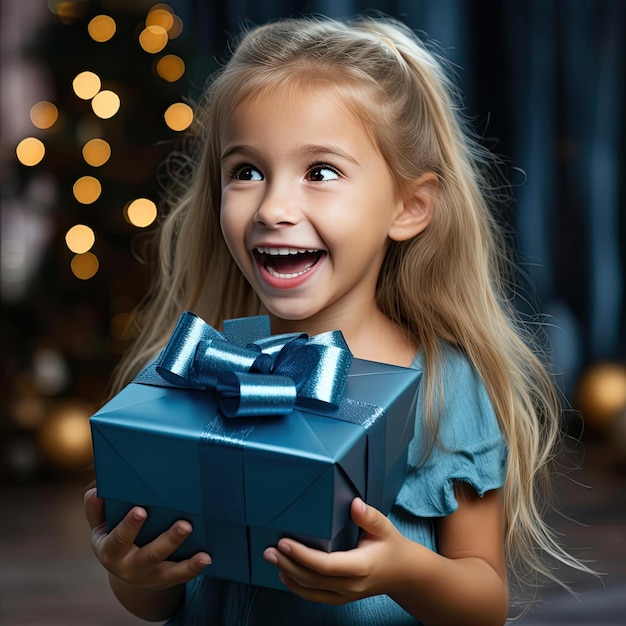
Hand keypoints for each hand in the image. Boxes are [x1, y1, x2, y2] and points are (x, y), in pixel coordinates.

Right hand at [84, 487, 211, 589]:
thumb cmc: (115, 536)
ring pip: (169, 568)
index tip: (140, 510)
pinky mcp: (167, 579)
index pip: (119, 540)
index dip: (129, 526)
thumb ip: (96, 509)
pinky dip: (194, 567)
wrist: (126, 570)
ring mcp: (150, 575)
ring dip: (186, 558)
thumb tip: (96, 492)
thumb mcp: (101, 526)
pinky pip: (182, 576)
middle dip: (168, 540)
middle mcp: (130, 567)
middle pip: (150, 555)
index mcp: (111, 551)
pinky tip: (207, 557)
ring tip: (202, 541)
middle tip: (184, 524)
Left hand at [262, 497, 409, 604]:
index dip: (303, 555)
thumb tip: (354, 504)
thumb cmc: (392, 546)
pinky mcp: (342, 598)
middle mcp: (351, 585)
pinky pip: (316, 596)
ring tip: (271, 559)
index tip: (284, 542)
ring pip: (311, 590)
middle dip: (288, 564)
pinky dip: (298, 588)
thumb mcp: (385, 527)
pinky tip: (285, 575)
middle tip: (269, 550)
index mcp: (360, 566)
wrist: (404, 573)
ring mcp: (346, 595)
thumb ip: (369, 516)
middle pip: (313, 579)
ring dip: (289, 576)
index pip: (325, 565)